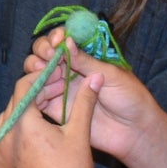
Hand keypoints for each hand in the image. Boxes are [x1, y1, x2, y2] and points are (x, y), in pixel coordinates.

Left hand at [0, 67, 100, 167]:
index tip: (57, 75)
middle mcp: (3, 137)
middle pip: (15, 103)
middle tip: (57, 91)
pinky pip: (2, 143)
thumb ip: (84, 102)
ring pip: (6, 122)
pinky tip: (35, 138)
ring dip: (24, 113)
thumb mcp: (80, 135)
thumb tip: (94, 78)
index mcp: (22, 124)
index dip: (42, 78)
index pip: (24, 86)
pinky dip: (16, 135)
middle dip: (35, 94)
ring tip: (48, 114)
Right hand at [22, 34, 166, 164]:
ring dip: (34, 67)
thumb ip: (85, 60)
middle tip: (49, 55)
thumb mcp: (110, 74)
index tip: (57, 40)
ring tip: (43, 70)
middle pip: (44, 53)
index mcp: (85, 58)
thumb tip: (66, 40)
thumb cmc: (130, 97)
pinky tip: (39, 88)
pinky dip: (32, 89)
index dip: (56, 36)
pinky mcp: (55, 109)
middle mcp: (69, 71)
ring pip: (36, 72)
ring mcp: (60, 89)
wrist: (134, 131)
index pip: (63, 40)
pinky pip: (36, 97)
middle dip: (42, 49)